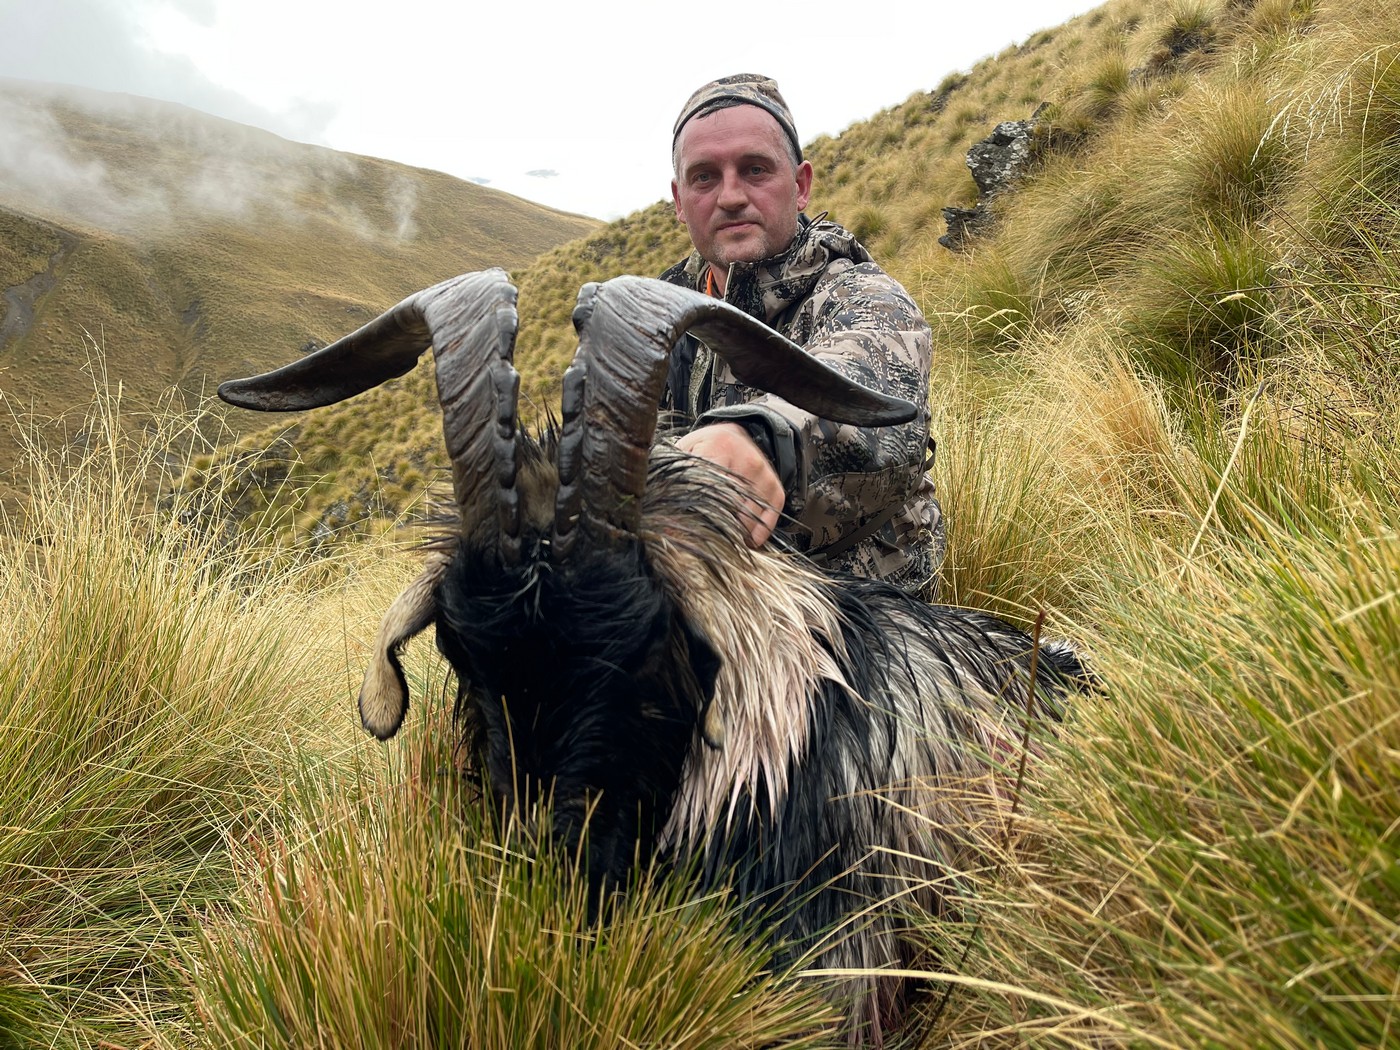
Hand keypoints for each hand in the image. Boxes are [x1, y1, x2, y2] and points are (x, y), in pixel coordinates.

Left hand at [676, 423, 784, 547]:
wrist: (748, 432)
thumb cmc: (709, 445)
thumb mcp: (687, 447)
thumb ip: (673, 468)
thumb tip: (651, 496)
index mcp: (718, 447)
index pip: (705, 486)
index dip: (689, 511)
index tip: (674, 531)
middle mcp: (745, 462)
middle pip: (727, 506)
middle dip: (711, 527)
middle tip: (696, 542)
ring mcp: (763, 477)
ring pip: (747, 518)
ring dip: (733, 535)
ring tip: (718, 543)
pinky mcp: (776, 490)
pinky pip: (768, 521)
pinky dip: (756, 536)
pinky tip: (743, 542)